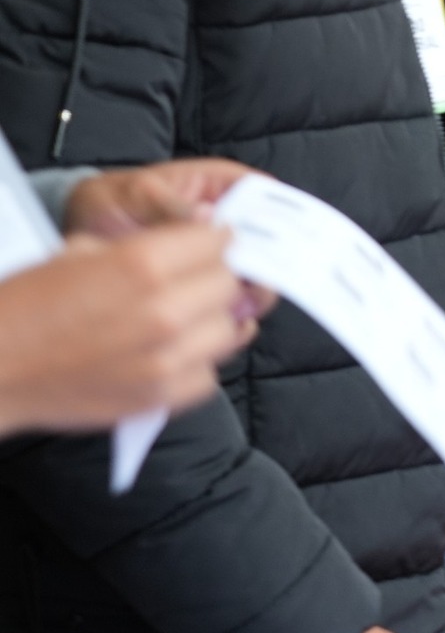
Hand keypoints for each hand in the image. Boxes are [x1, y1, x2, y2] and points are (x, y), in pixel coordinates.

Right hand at [0, 224, 248, 435]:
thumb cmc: (28, 305)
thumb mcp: (81, 250)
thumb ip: (146, 243)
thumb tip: (197, 236)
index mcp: (142, 264)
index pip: (219, 242)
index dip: (213, 240)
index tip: (208, 244)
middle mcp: (162, 311)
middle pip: (228, 284)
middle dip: (212, 278)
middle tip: (192, 281)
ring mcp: (165, 359)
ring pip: (229, 329)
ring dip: (209, 321)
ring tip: (183, 318)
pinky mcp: (159, 397)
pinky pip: (209, 375)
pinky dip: (197, 363)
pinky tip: (171, 353)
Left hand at [67, 159, 274, 326]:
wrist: (76, 233)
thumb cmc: (110, 203)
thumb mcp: (134, 195)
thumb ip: (169, 205)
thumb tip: (206, 216)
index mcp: (218, 186)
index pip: (264, 192)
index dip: (280, 213)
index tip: (282, 240)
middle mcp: (228, 220)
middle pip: (270, 239)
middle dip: (269, 263)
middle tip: (253, 284)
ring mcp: (220, 254)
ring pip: (256, 271)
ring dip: (252, 291)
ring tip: (235, 308)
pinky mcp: (206, 284)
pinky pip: (233, 297)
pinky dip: (234, 311)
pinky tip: (223, 321)